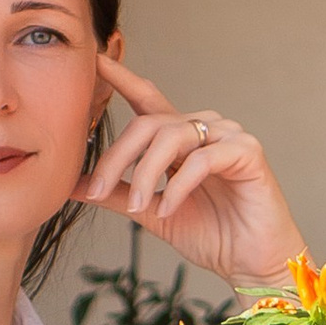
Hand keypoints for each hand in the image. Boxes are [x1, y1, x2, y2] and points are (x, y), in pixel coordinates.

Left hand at [71, 57, 301, 286]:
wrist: (251, 263)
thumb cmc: (211, 234)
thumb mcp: (151, 211)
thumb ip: (117, 194)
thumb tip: (73, 185)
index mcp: (181, 138)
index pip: (147, 100)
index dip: (122, 79)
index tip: (97, 61)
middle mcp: (204, 128)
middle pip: (149, 123)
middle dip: (117, 156)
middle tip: (98, 188)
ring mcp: (228, 136)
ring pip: (172, 137)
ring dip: (147, 174)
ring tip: (142, 207)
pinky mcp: (248, 152)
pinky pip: (202, 159)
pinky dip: (179, 186)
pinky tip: (168, 208)